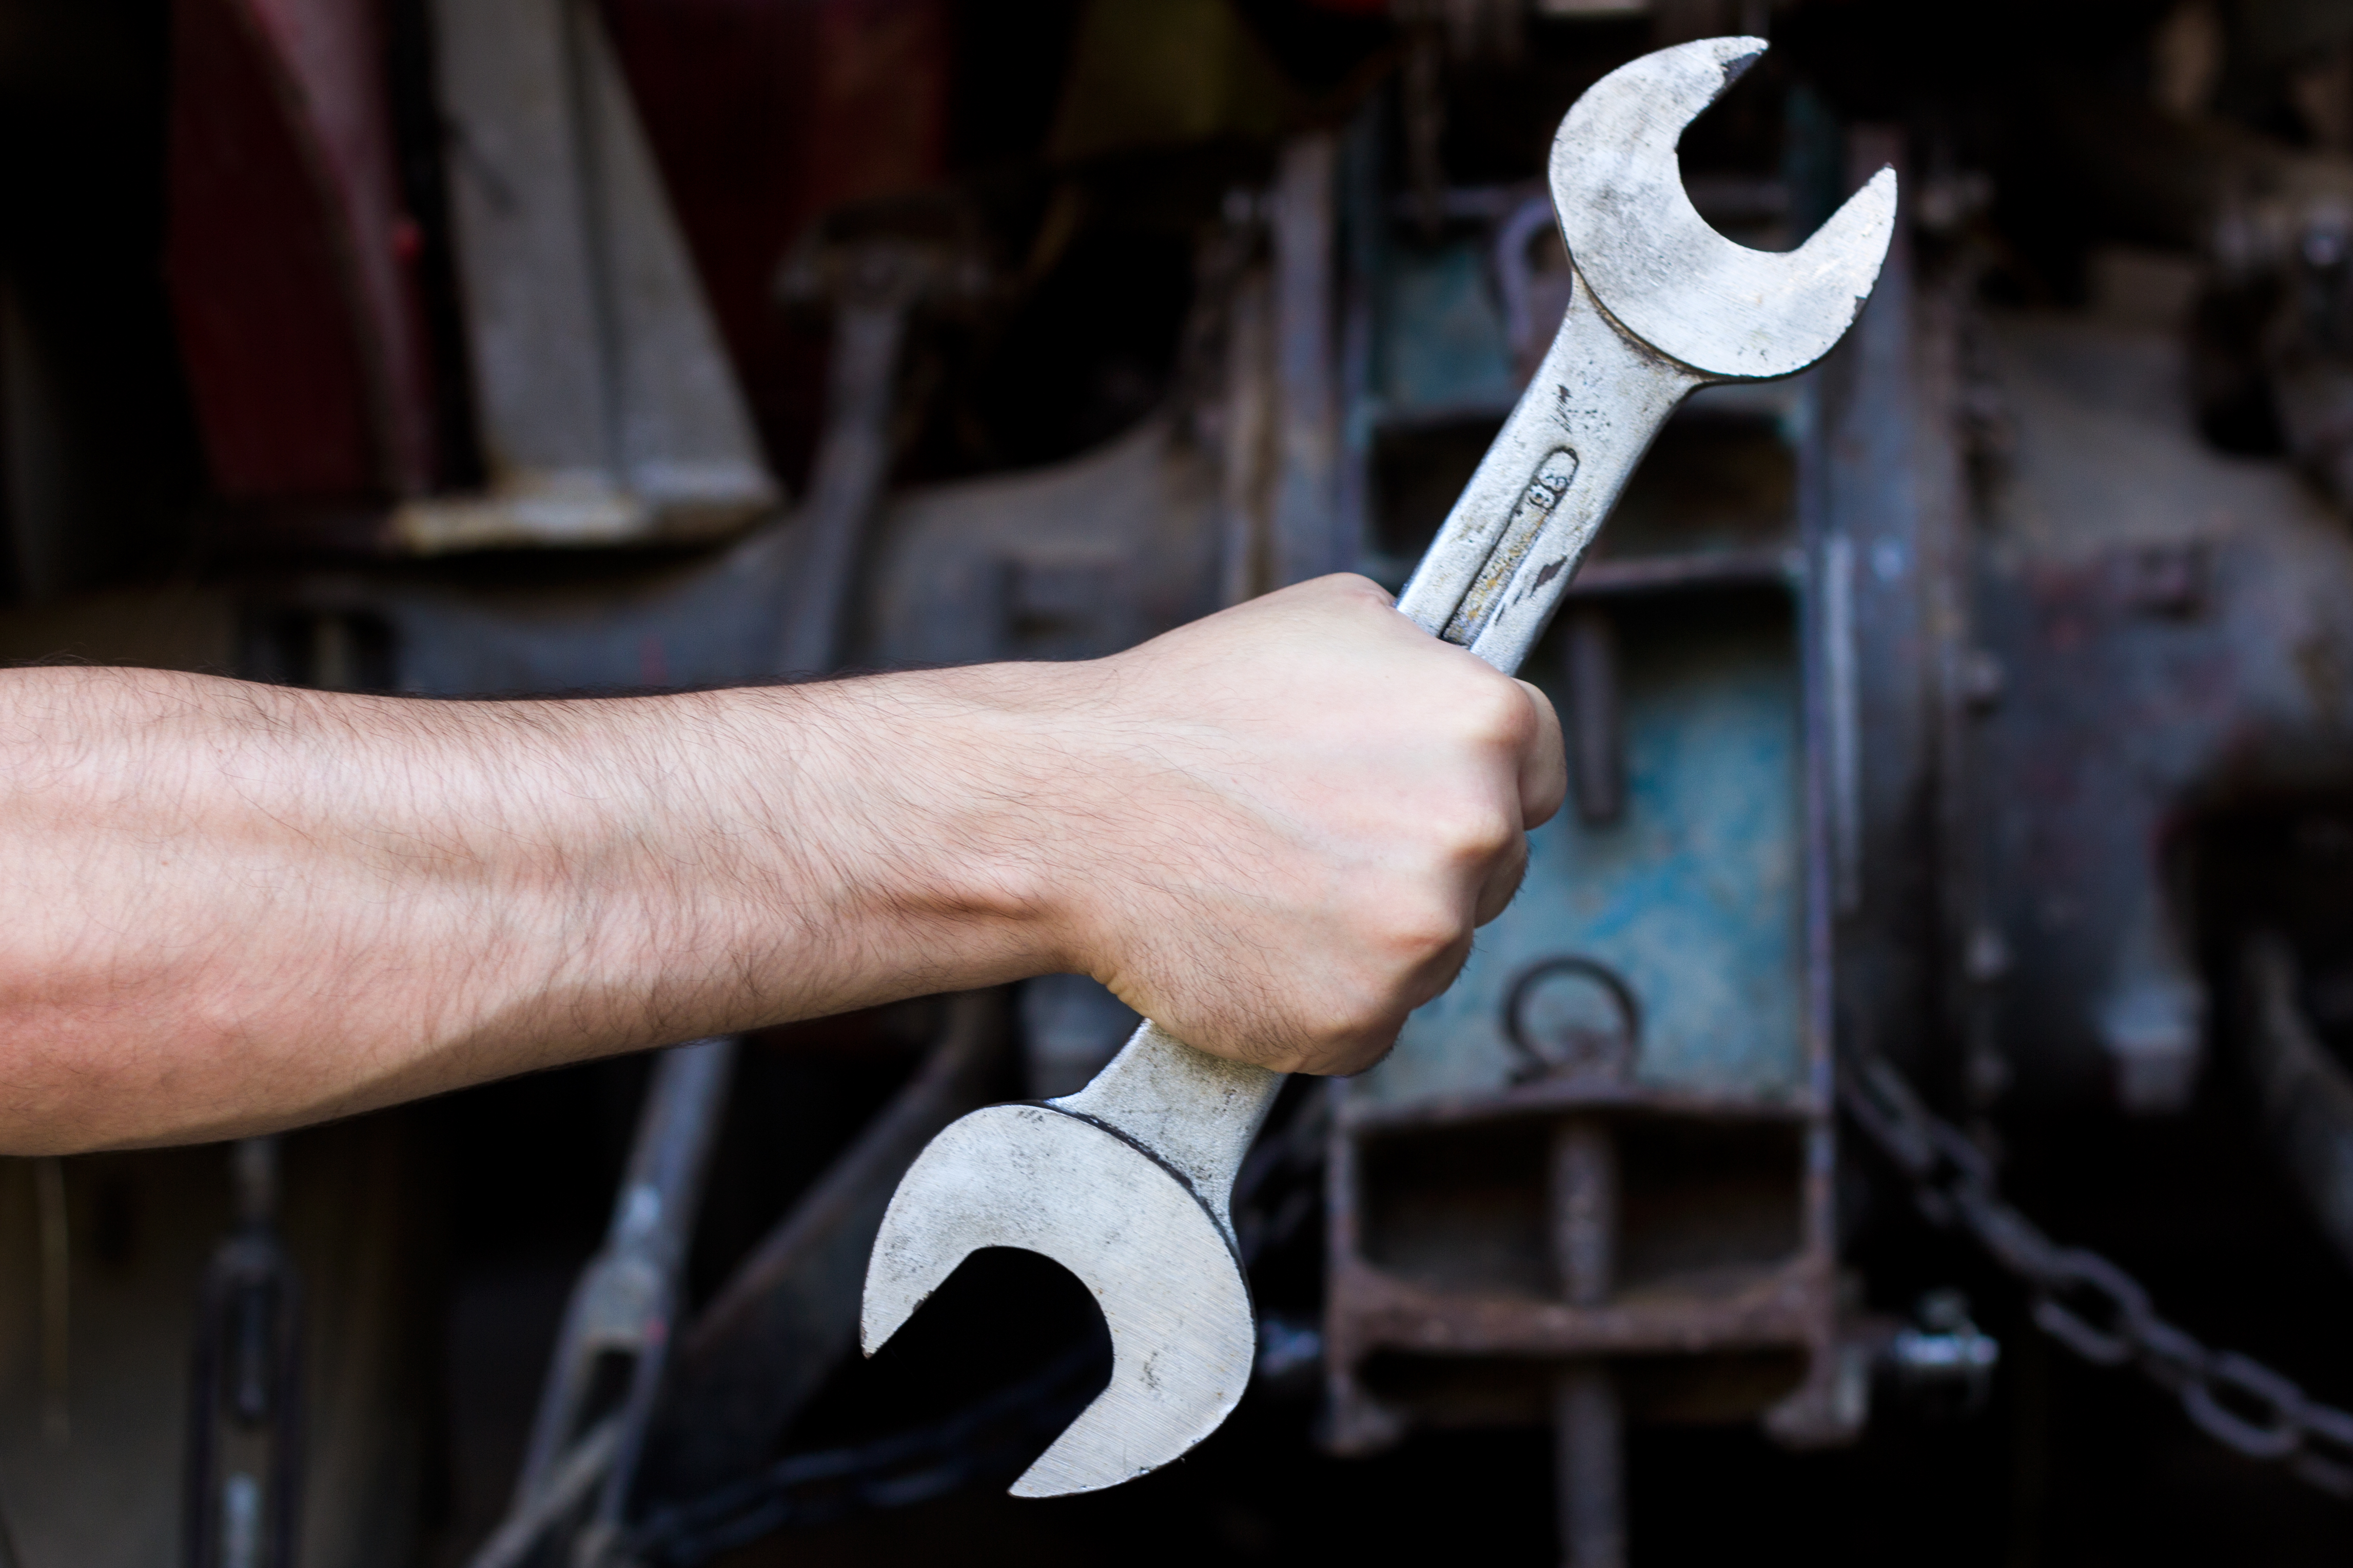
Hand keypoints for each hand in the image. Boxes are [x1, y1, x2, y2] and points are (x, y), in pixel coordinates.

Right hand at [1018, 574, 1565, 1074]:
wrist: (1073, 808)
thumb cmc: (1188, 705)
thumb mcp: (1333, 617)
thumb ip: (1426, 655)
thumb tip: (1465, 668)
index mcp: (1486, 724)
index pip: (1540, 770)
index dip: (1480, 778)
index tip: (1422, 791)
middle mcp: (1473, 833)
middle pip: (1491, 864)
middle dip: (1422, 854)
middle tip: (1318, 834)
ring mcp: (1421, 939)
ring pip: (1434, 947)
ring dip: (1374, 929)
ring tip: (1273, 881)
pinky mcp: (1360, 1022)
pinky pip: (1371, 1017)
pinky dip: (1321, 993)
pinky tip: (1258, 938)